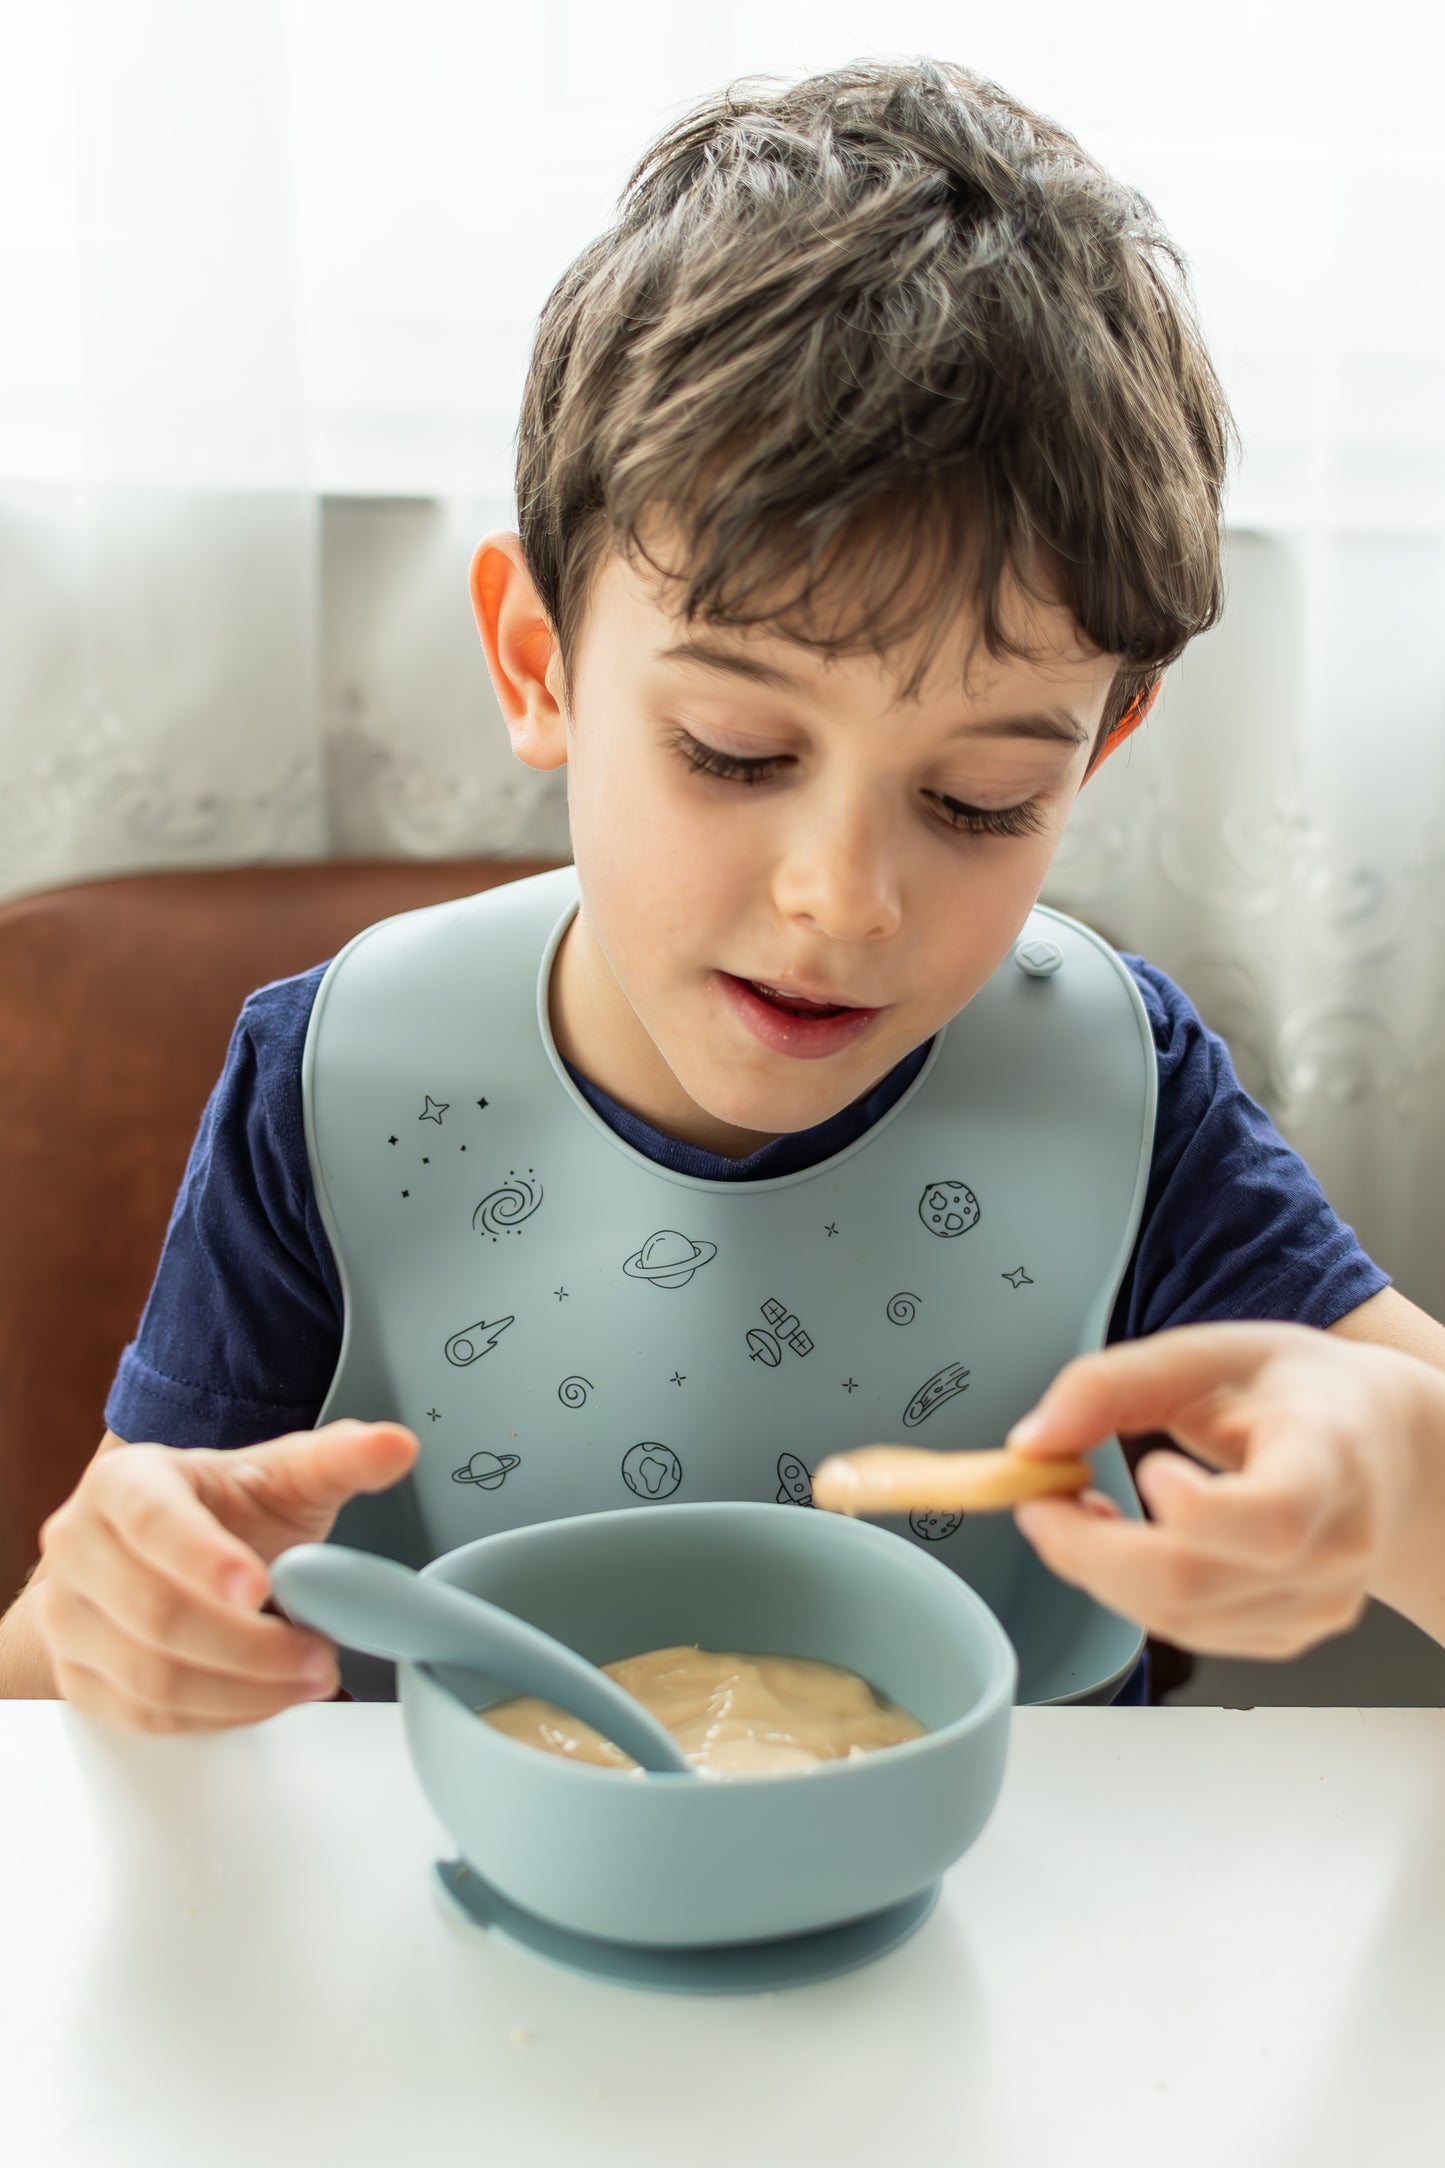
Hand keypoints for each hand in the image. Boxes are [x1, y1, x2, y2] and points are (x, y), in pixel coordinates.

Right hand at [34, 1419, 418, 1731]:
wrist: (174, 1554)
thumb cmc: (226, 1513)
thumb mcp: (285, 1478)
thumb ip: (341, 1459)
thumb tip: (395, 1445)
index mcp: (124, 1484)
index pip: (153, 1521)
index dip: (205, 1559)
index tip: (260, 1588)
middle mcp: (79, 1546)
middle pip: (156, 1613)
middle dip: (250, 1645)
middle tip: (318, 1654)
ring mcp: (67, 1617)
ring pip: (150, 1674)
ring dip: (241, 1689)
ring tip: (306, 1676)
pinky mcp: (78, 1676)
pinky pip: (145, 1715)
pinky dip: (216, 1715)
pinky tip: (264, 1697)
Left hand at [1004, 1324, 1422, 1659]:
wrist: (1382, 1446)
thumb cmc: (1302, 1394)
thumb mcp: (1211, 1353)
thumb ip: (1113, 1384)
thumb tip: (1032, 1441)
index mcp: (1329, 1461)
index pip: (1272, 1518)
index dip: (1195, 1512)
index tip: (1145, 1471)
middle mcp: (1336, 1546)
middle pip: (1199, 1583)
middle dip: (1090, 1550)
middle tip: (1037, 1500)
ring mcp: (1318, 1602)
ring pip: (1182, 1619)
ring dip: (1100, 1572)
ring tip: (1073, 1509)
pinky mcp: (1291, 1633)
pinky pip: (1191, 1633)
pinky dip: (1131, 1594)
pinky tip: (1118, 1541)